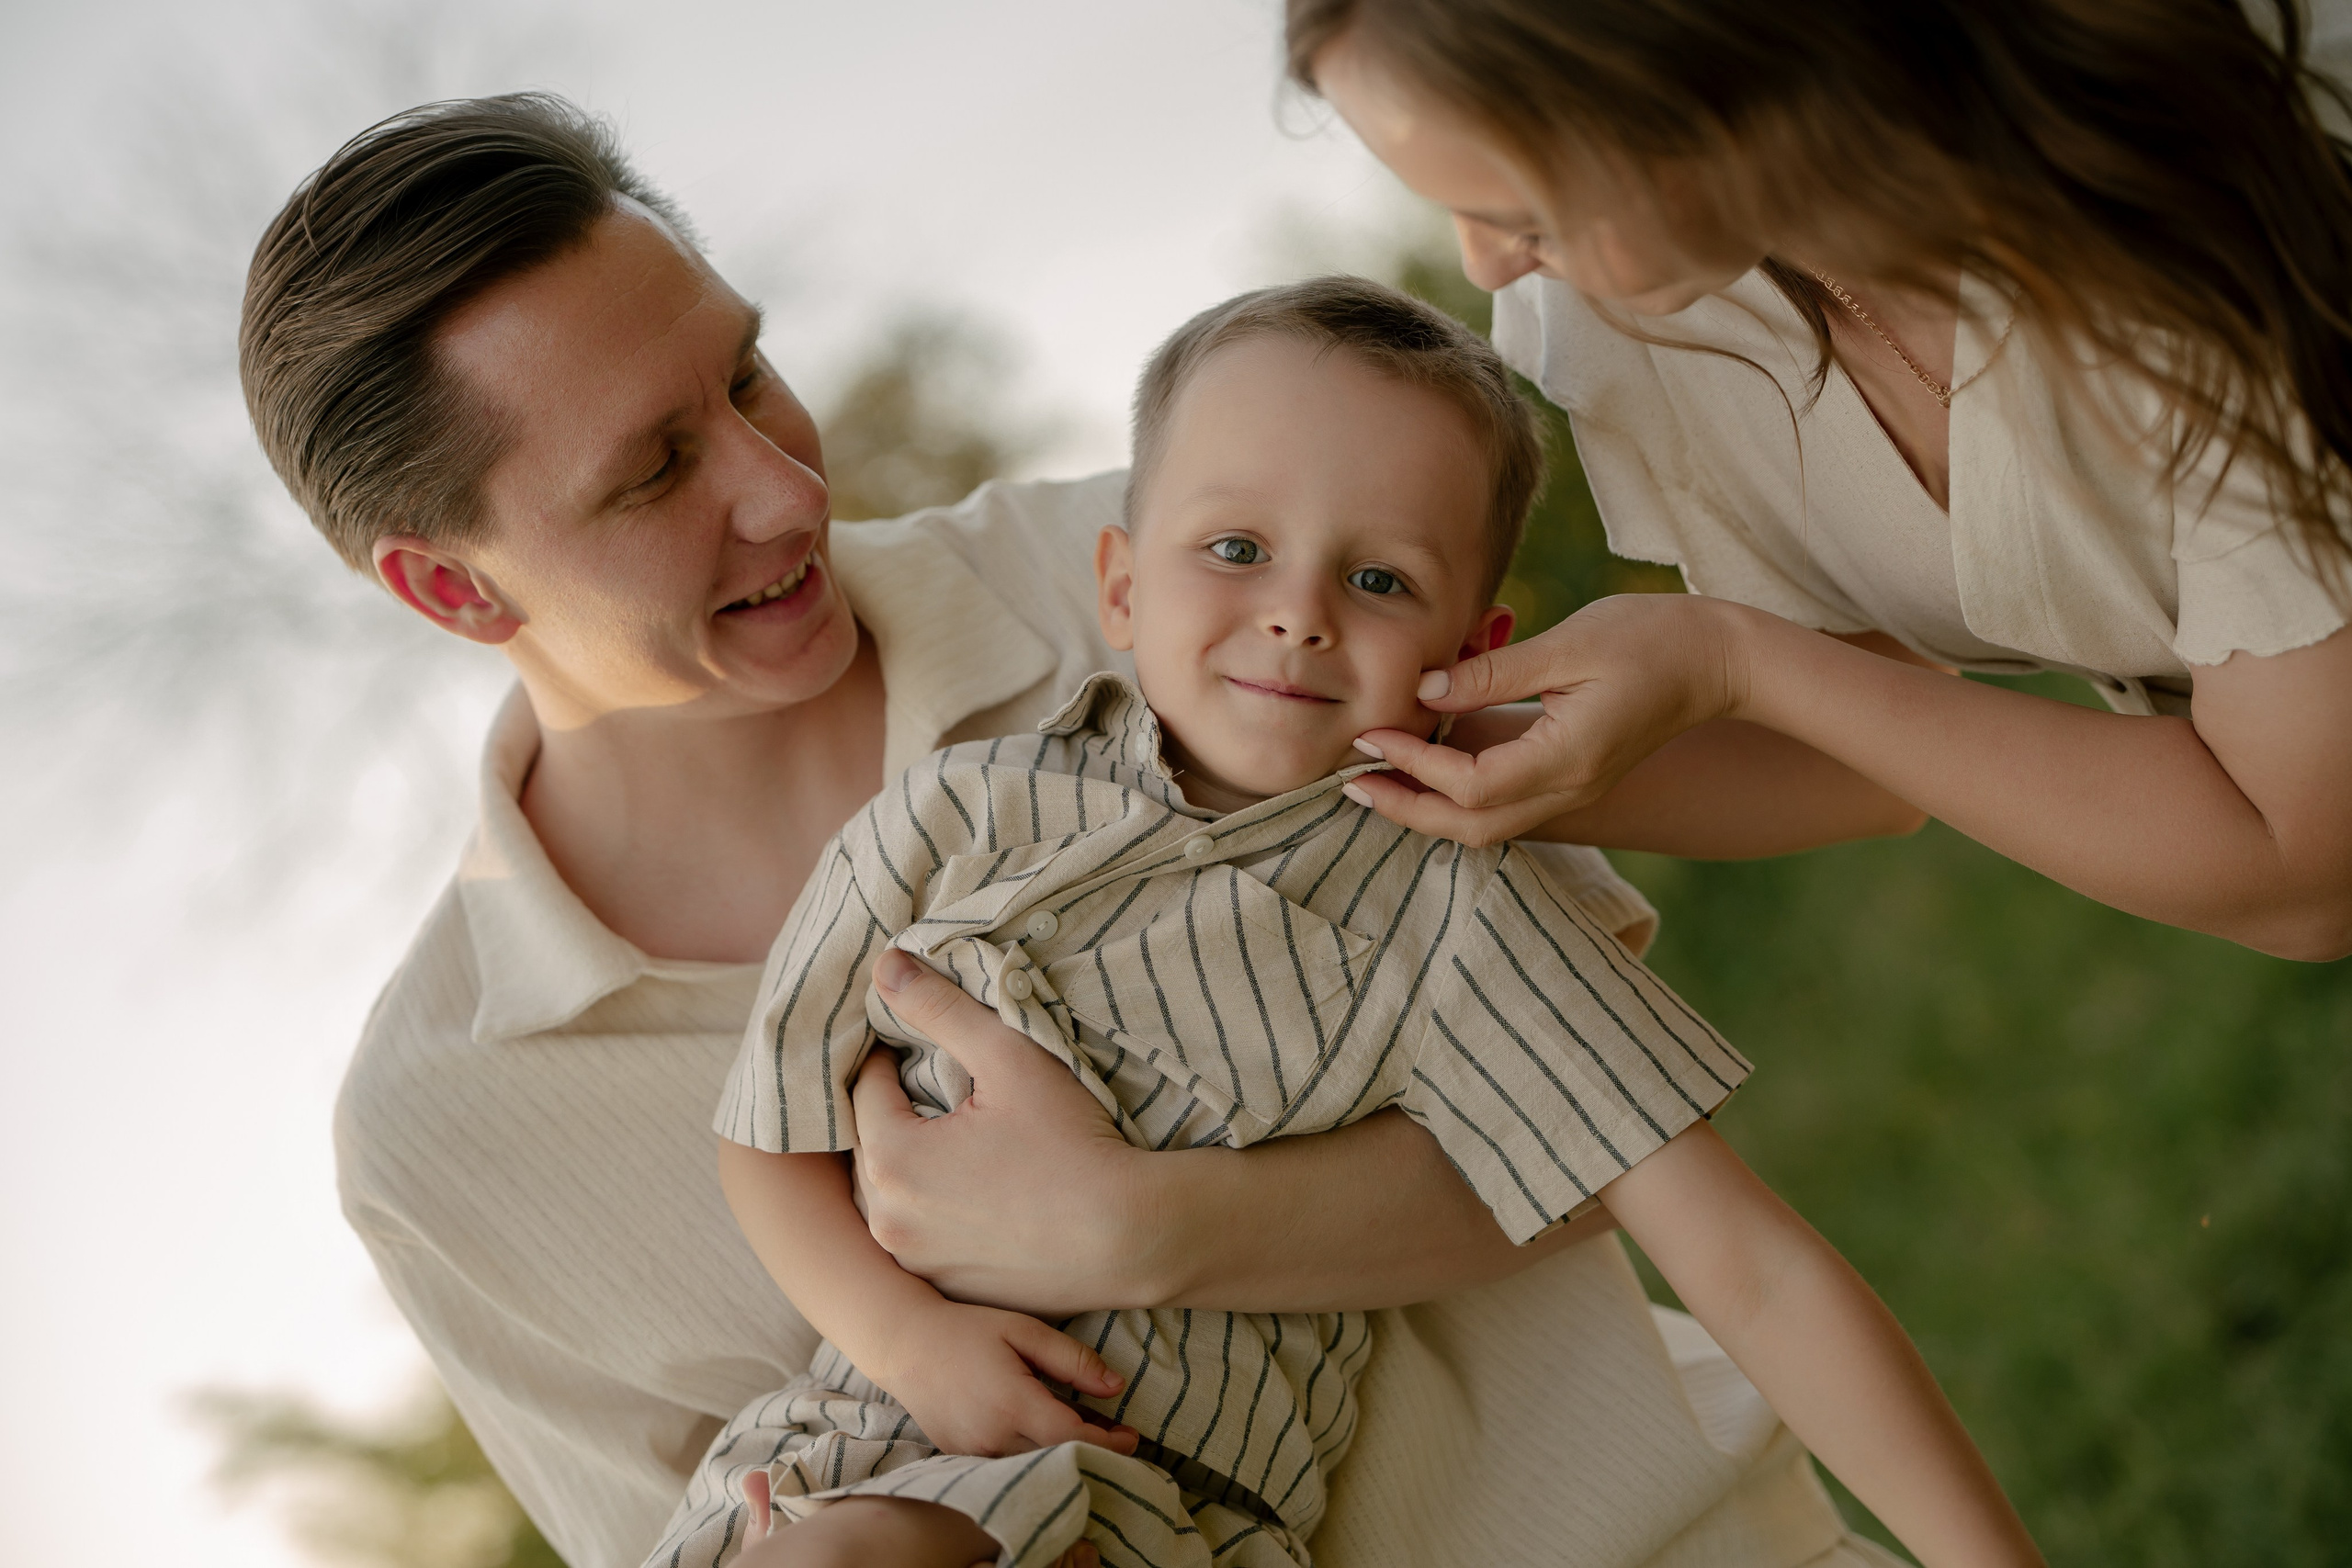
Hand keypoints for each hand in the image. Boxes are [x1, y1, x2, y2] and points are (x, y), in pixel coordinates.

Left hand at [852, 951, 1148, 1314]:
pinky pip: (920, 1240)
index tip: (919, 1047)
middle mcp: (886, 1221)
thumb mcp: (1009, 1059)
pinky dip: (933, 1215)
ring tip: (954, 1143)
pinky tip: (974, 1197)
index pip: (867, 1089)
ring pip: (889, 1197)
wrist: (1130, 1239)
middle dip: (895, 1114)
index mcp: (891, 1159)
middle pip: (871, 1145)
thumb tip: (885, 966)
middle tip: (937, 1092)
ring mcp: (915, 1264)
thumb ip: (941, 1010)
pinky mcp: (945, 1291)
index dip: (892, 1059)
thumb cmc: (1073, 1145)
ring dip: (908, 1167)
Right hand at [871, 1295, 1141, 1459]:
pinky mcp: (960, 1456)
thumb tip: (1117, 1387)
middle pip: (1056, 1458)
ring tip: (1089, 1430)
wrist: (906, 1344)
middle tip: (1119, 1435)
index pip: (1072, 1437)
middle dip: (1093, 1451)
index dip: (1108, 1442)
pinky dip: (1033, 1454)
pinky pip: (1007, 1463)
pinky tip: (1047, 1433)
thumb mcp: (1024, 1331)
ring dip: (1064, 1454)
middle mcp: (991, 1436)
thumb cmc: (968, 1330)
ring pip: (1033, 1465)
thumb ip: (1072, 1360)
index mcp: (1012, 1403)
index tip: (1132, 1437)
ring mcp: (973, 1452)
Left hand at [1345, 593, 1743, 845]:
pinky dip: (1458, 797)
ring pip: (1488, 826)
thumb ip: (1493, 673)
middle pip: (1472, 829)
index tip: (1372, 735)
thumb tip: (1425, 690)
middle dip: (1407, 811)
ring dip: (1428, 810)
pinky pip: (1505, 807)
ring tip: (1378, 780)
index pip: (1470, 785)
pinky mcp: (1574, 778)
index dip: (1414, 766)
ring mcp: (1575, 789)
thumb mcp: (1569, 643)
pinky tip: (1427, 768)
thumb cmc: (1653, 638)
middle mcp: (1570, 788)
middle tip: (1351, 782)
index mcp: (1567, 759)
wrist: (1720, 658)